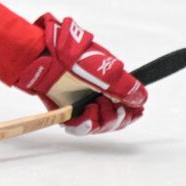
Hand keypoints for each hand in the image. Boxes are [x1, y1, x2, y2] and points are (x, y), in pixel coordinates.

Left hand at [13, 14, 146, 134]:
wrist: (44, 58)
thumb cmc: (75, 58)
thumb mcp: (107, 70)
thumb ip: (126, 87)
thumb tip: (141, 99)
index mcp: (111, 86)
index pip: (129, 108)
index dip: (132, 114)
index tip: (133, 113)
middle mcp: (98, 96)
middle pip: (115, 120)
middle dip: (116, 118)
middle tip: (108, 107)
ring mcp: (83, 105)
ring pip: (99, 126)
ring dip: (100, 121)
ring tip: (92, 108)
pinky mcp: (68, 111)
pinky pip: (80, 127)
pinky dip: (84, 126)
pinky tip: (85, 119)